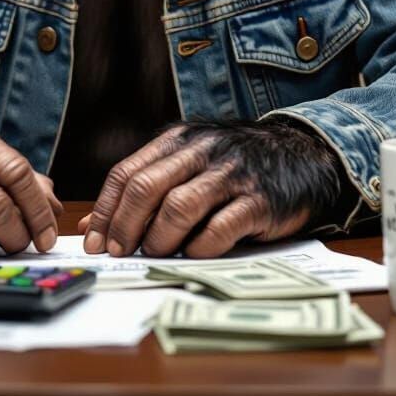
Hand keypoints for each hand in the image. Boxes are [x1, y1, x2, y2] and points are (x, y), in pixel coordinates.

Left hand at [79, 118, 340, 257]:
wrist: (304, 156)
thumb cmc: (236, 167)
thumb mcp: (190, 165)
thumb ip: (145, 187)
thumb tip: (92, 227)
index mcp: (178, 140)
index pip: (126, 173)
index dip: (106, 211)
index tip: (96, 244)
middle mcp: (201, 151)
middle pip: (146, 188)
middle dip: (125, 227)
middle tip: (119, 255)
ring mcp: (231, 174)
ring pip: (178, 206)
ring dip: (160, 239)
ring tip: (157, 254)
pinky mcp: (258, 201)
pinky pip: (219, 229)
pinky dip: (200, 248)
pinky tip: (195, 254)